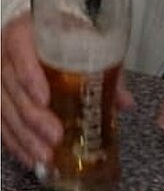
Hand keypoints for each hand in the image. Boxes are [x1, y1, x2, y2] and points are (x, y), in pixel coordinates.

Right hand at [1, 11, 134, 169]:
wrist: (36, 32)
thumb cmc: (60, 33)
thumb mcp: (82, 40)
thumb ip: (103, 65)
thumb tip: (125, 102)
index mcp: (24, 32)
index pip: (20, 51)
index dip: (30, 76)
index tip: (45, 99)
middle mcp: (4, 55)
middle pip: (12, 88)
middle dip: (34, 117)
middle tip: (55, 135)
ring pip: (4, 110)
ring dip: (25, 136)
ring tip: (45, 155)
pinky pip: (1, 124)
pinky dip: (15, 143)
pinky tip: (30, 158)